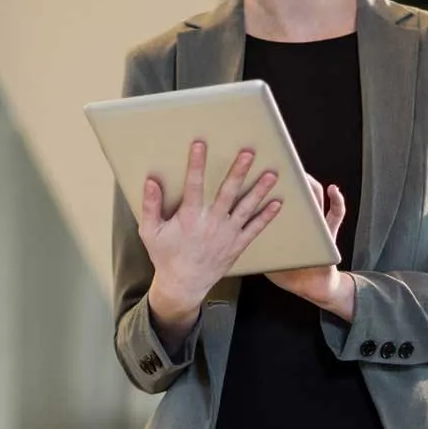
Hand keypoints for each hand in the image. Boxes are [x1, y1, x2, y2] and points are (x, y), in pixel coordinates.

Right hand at [140, 141, 281, 338]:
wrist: (183, 284)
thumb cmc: (165, 256)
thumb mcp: (150, 232)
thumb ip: (150, 206)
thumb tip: (151, 182)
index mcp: (189, 217)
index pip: (193, 185)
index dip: (196, 163)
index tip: (200, 144)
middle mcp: (211, 223)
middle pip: (227, 192)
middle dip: (238, 171)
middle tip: (248, 153)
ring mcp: (227, 234)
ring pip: (246, 208)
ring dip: (259, 190)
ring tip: (272, 174)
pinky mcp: (237, 245)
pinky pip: (254, 229)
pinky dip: (266, 217)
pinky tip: (277, 203)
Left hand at [267, 177, 356, 318]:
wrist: (309, 286)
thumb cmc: (286, 270)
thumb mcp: (266, 252)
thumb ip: (253, 237)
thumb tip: (230, 226)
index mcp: (285, 221)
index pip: (279, 195)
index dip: (271, 182)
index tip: (261, 168)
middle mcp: (301, 217)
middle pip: (295, 191)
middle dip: (290, 176)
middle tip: (282, 164)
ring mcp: (317, 223)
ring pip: (316, 197)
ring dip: (310, 185)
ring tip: (302, 175)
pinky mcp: (330, 233)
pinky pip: (337, 215)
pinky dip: (338, 202)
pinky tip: (334, 191)